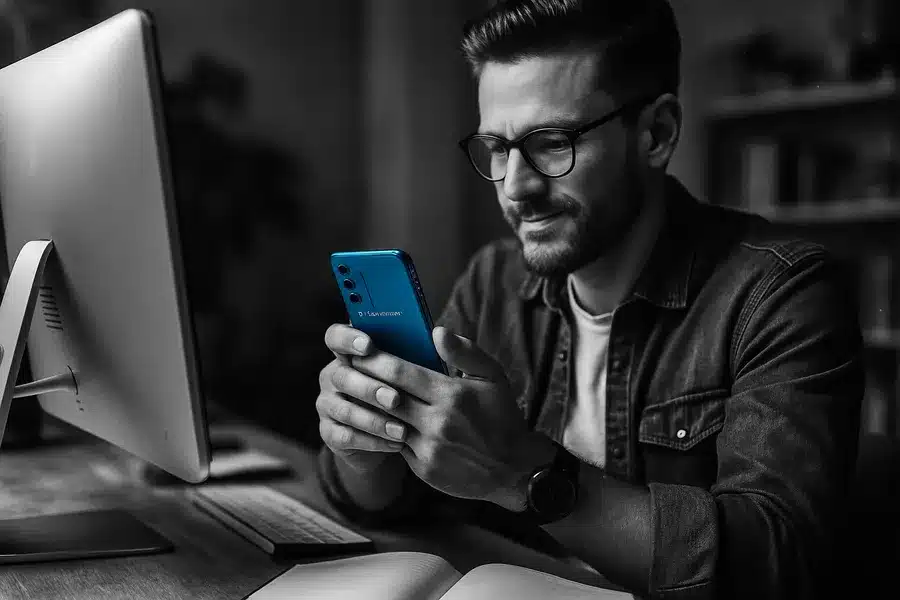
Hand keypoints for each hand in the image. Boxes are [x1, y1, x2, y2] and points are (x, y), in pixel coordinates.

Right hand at [316, 324, 408, 472]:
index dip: (348, 339)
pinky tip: (396, 444)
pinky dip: (372, 441)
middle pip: (341, 376)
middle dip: (370, 388)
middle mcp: (333, 375)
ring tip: (402, 430)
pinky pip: (345, 437)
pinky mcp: (329, 432)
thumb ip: (421, 352)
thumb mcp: (414, 372)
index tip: (369, 346)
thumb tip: (439, 333)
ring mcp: (327, 404)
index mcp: (350, 353)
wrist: (393, 435)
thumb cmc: (407, 393)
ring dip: (374, 420)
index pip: (335, 336)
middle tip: (396, 400)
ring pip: (344, 410)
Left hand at [347, 326, 554, 510]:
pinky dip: (383, 432)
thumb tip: (436, 331)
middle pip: (386, 396)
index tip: (357, 349)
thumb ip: (465, 351)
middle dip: (363, 380)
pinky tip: (373, 421)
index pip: (401, 372)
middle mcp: (438, 421)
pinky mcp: (425, 469)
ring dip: (367, 408)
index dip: (374, 360)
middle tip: (345, 366)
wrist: (515, 469)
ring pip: (386, 423)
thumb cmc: (503, 417)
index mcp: (452, 394)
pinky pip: (396, 446)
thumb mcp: (493, 377)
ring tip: (352, 393)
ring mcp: (430, 448)